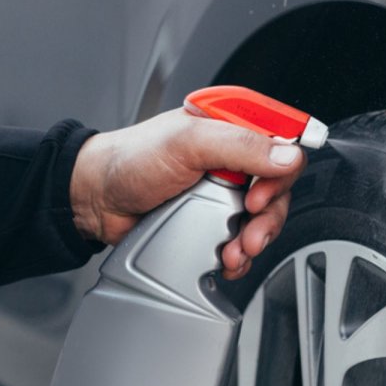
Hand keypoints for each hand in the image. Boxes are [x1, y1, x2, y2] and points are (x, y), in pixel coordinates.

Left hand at [69, 108, 305, 278]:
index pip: (283, 141)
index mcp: (230, 126)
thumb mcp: (188, 143)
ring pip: (263, 218)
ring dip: (256, 239)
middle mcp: (232, 157)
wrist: (97, 199)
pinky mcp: (213, 220)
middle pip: (279, 187)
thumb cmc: (131, 160)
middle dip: (268, 215)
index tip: (261, 193)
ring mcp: (224, 190)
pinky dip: (240, 256)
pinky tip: (227, 259)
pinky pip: (243, 239)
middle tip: (250, 229)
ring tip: (237, 251)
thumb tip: (287, 157)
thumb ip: (240, 146)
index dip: (282, 170)